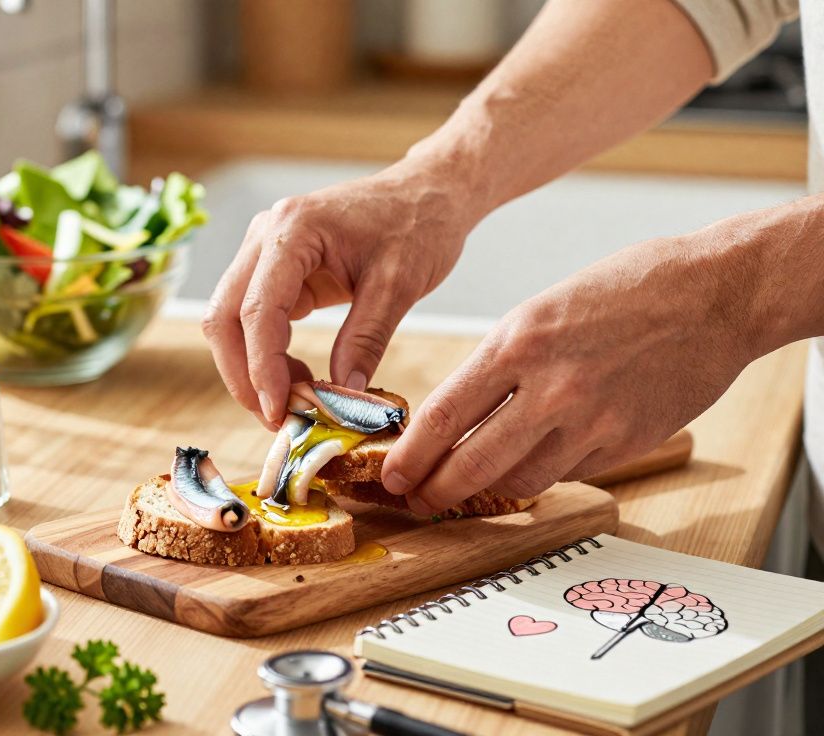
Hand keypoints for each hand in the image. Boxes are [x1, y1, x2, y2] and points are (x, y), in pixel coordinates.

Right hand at [202, 161, 479, 427]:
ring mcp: (263, 251)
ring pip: (228, 320)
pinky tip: (296, 379)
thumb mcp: (400, 284)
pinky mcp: (274, 270)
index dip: (261, 368)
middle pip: (224, 316)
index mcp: (293, 229)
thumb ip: (366, 339)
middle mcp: (265, 236)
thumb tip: (342, 397)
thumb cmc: (419, 225)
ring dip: (249, 368)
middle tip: (277, 419)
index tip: (279, 412)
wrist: (427, 192)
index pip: (257, 309)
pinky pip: (252, 319)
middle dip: (243, 374)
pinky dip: (265, 355)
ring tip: (291, 404)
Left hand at [379, 233, 756, 514]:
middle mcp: (551, 388)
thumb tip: (459, 417)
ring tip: (470, 488)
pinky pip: (569, 473)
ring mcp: (593, 421)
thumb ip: (500, 365)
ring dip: (491, 489)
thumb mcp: (540, 311)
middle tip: (418, 500)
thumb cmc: (625, 290)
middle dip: (437, 491)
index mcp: (518, 343)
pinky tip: (535, 462)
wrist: (715, 293)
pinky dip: (545, 473)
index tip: (393, 475)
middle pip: (474, 464)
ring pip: (521, 480)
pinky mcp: (628, 443)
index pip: (444, 416)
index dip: (412, 456)